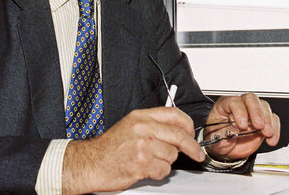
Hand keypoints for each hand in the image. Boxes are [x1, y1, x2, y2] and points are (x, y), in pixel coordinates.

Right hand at [62, 107, 204, 193]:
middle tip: (196, 154)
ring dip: (166, 162)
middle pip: (178, 135)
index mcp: (140, 117)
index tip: (192, 134)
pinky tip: (146, 169)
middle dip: (191, 147)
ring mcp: (142, 146)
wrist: (92, 162)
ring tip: (151, 161)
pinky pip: (163, 170)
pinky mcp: (141, 163)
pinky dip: (158, 173)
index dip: (188, 125)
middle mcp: (142, 128)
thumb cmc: (110, 147)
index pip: (173, 115)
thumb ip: (152, 125)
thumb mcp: (130, 126)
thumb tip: (176, 131)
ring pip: (172, 155)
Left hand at [202, 93, 279, 160]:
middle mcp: (239, 106)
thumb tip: (237, 126)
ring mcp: (252, 113)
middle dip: (256, 112)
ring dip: (268, 120)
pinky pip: (273, 119)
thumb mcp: (217, 137)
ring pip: (264, 107)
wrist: (225, 150)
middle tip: (259, 125)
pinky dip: (275, 129)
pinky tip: (271, 138)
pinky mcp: (263, 122)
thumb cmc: (218, 139)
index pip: (234, 101)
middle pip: (251, 99)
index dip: (239, 111)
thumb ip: (227, 130)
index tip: (242, 125)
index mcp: (224, 106)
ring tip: (266, 133)